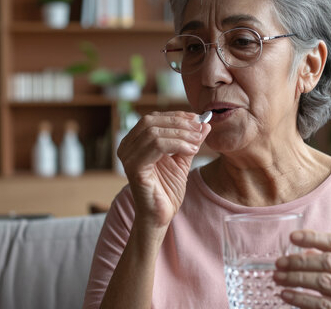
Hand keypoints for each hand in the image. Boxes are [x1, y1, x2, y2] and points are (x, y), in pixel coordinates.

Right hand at [117, 111, 209, 229]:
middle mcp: (126, 147)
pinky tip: (191, 150)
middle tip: (199, 128)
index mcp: (134, 142)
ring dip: (181, 134)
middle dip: (179, 123)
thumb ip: (190, 141)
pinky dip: (177, 144)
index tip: (197, 119)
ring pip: (155, 132)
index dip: (176, 116)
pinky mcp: (134, 168)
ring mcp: (127, 157)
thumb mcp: (182, 160)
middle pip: (151, 121)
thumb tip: (204, 123)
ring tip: (197, 141)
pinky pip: (157, 146)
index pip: (153, 118)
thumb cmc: (167, 190)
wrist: (161, 215)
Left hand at [273, 230, 330, 308]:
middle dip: (299, 261)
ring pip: (322, 282)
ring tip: (277, 277)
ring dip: (295, 279)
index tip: (292, 237)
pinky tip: (286, 295)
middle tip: (279, 263)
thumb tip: (303, 251)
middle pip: (327, 262)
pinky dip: (300, 299)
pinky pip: (321, 305)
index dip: (312, 237)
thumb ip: (328, 260)